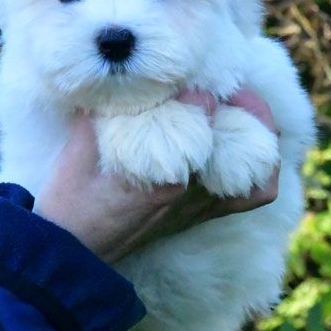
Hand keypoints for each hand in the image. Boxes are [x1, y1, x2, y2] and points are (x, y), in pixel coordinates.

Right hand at [0, 88, 278, 313]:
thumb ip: (106, 111)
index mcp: (165, 172)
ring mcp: (202, 206)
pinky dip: (259, 172)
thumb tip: (124, 77)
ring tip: (243, 112)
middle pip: (243, 136)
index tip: (187, 78)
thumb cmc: (71, 202)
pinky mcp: (201, 215)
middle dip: (245, 104)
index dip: (199, 89)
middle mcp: (193, 191)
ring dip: (258, 133)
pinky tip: (242, 150)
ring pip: (259, 167)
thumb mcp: (80, 150)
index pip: (201, 113)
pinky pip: (251, 196)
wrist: (73, 253)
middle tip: (231, 87)